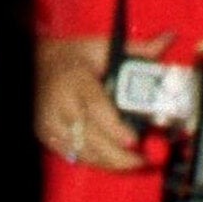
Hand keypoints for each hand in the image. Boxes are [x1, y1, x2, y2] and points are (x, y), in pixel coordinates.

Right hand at [35, 32, 164, 172]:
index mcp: (75, 79)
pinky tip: (112, 160)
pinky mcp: (45, 134)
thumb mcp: (101, 47)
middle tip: (143, 160)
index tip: (133, 140)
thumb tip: (168, 39)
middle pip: (89, 136)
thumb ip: (136, 49)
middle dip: (118, 155)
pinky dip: (96, 161)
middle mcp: (59, 102)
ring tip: (135, 163)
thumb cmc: (72, 56)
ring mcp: (49, 120)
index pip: (95, 106)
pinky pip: (73, 155)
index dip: (114, 127)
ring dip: (110, 161)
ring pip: (82, 150)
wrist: (34, 61)